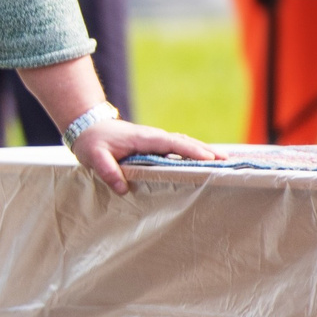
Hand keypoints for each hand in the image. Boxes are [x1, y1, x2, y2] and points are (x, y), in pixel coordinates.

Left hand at [70, 118, 220, 195]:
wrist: (89, 127)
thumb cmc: (93, 142)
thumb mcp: (95, 157)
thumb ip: (108, 171)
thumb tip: (123, 189)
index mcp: (144, 138)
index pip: (172, 144)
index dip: (191, 151)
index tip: (209, 158)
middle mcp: (154, 137)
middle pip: (185, 142)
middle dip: (206, 151)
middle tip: (227, 161)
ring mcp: (156, 140)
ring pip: (184, 144)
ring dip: (202, 151)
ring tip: (223, 161)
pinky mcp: (154, 145)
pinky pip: (177, 147)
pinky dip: (192, 152)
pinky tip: (203, 161)